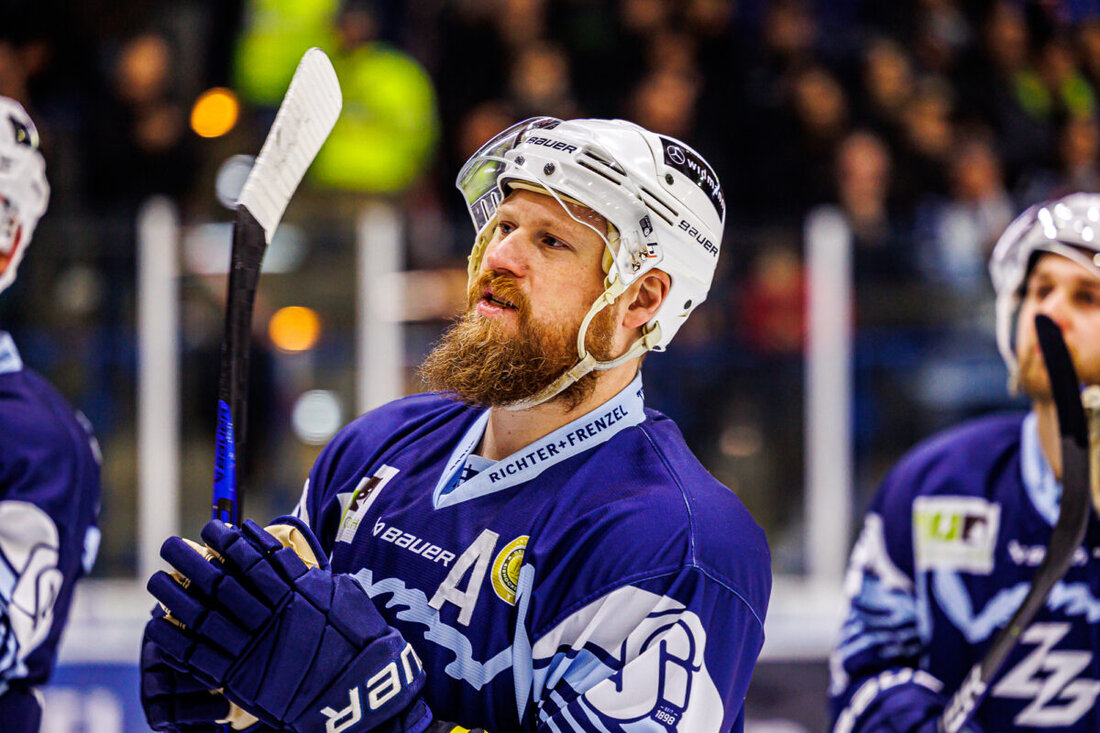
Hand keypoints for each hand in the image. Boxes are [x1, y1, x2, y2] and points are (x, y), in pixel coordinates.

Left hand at [145, 516, 429, 732]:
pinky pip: (197, 656)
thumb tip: (289, 559)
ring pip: (202, 616)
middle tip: (170, 544)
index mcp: (296, 595)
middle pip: (219, 583)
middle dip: (191, 561)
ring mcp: (252, 649)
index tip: (211, 528)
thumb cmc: (358, 643)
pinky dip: (174, 638)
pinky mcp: (240, 678)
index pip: (252, 560)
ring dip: (175, 595)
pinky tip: (160, 622)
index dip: (228, 543)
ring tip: (158, 579)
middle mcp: (269, 618)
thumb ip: (313, 578)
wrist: (357, 694)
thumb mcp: (345, 597)